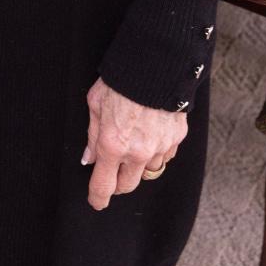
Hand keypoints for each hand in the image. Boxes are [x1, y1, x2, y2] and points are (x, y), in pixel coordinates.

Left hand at [82, 77, 187, 209]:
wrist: (154, 64)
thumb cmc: (119, 80)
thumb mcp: (95, 103)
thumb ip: (93, 135)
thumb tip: (89, 158)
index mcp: (113, 145)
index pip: (104, 185)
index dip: (97, 197)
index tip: (96, 201)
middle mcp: (137, 152)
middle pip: (127, 185)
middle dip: (117, 183)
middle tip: (112, 171)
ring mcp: (159, 148)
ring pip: (148, 171)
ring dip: (138, 164)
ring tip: (133, 141)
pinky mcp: (176, 139)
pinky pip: (165, 156)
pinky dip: (156, 151)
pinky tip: (150, 133)